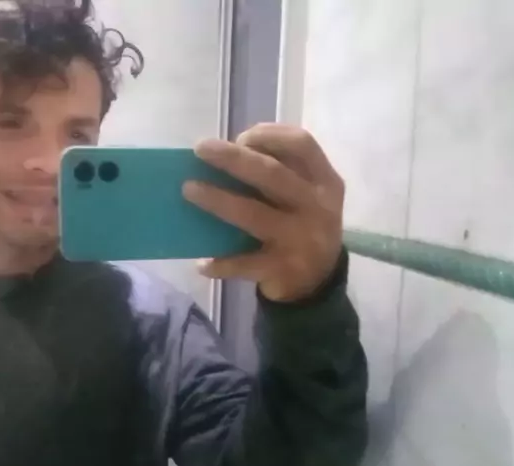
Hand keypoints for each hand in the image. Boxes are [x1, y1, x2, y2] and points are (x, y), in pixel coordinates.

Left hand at [184, 123, 344, 302]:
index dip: (269, 135)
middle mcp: (317, 208)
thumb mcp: (305, 195)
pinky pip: (244, 263)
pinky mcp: (283, 269)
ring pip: (253, 215)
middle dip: (233, 158)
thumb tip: (222, 155)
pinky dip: (220, 263)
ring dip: (218, 200)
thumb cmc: (300, 225)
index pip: (302, 144)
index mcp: (325, 181)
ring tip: (189, 189)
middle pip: (272, 174)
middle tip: (201, 149)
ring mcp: (301, 240)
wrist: (318, 282)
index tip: (240, 137)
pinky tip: (202, 263)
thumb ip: (279, 173)